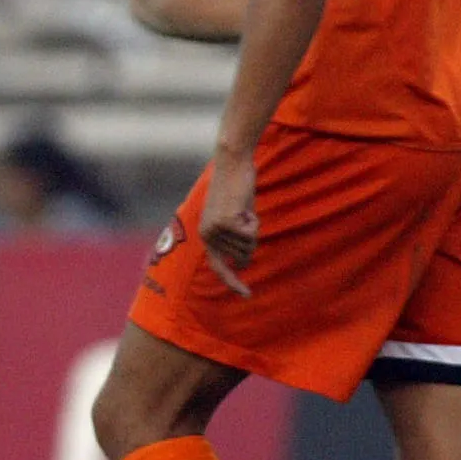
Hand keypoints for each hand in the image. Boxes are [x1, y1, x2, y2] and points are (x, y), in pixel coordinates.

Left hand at [197, 148, 259, 297]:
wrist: (232, 164)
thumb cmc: (236, 190)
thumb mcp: (236, 219)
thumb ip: (236, 242)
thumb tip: (242, 264)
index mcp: (206, 235)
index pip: (219, 267)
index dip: (233, 282)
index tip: (247, 295)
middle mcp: (207, 235)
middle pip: (242, 254)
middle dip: (252, 237)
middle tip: (246, 215)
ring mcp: (215, 229)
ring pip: (248, 245)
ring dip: (253, 227)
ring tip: (243, 208)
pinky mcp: (226, 222)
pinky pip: (252, 234)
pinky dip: (255, 221)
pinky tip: (245, 206)